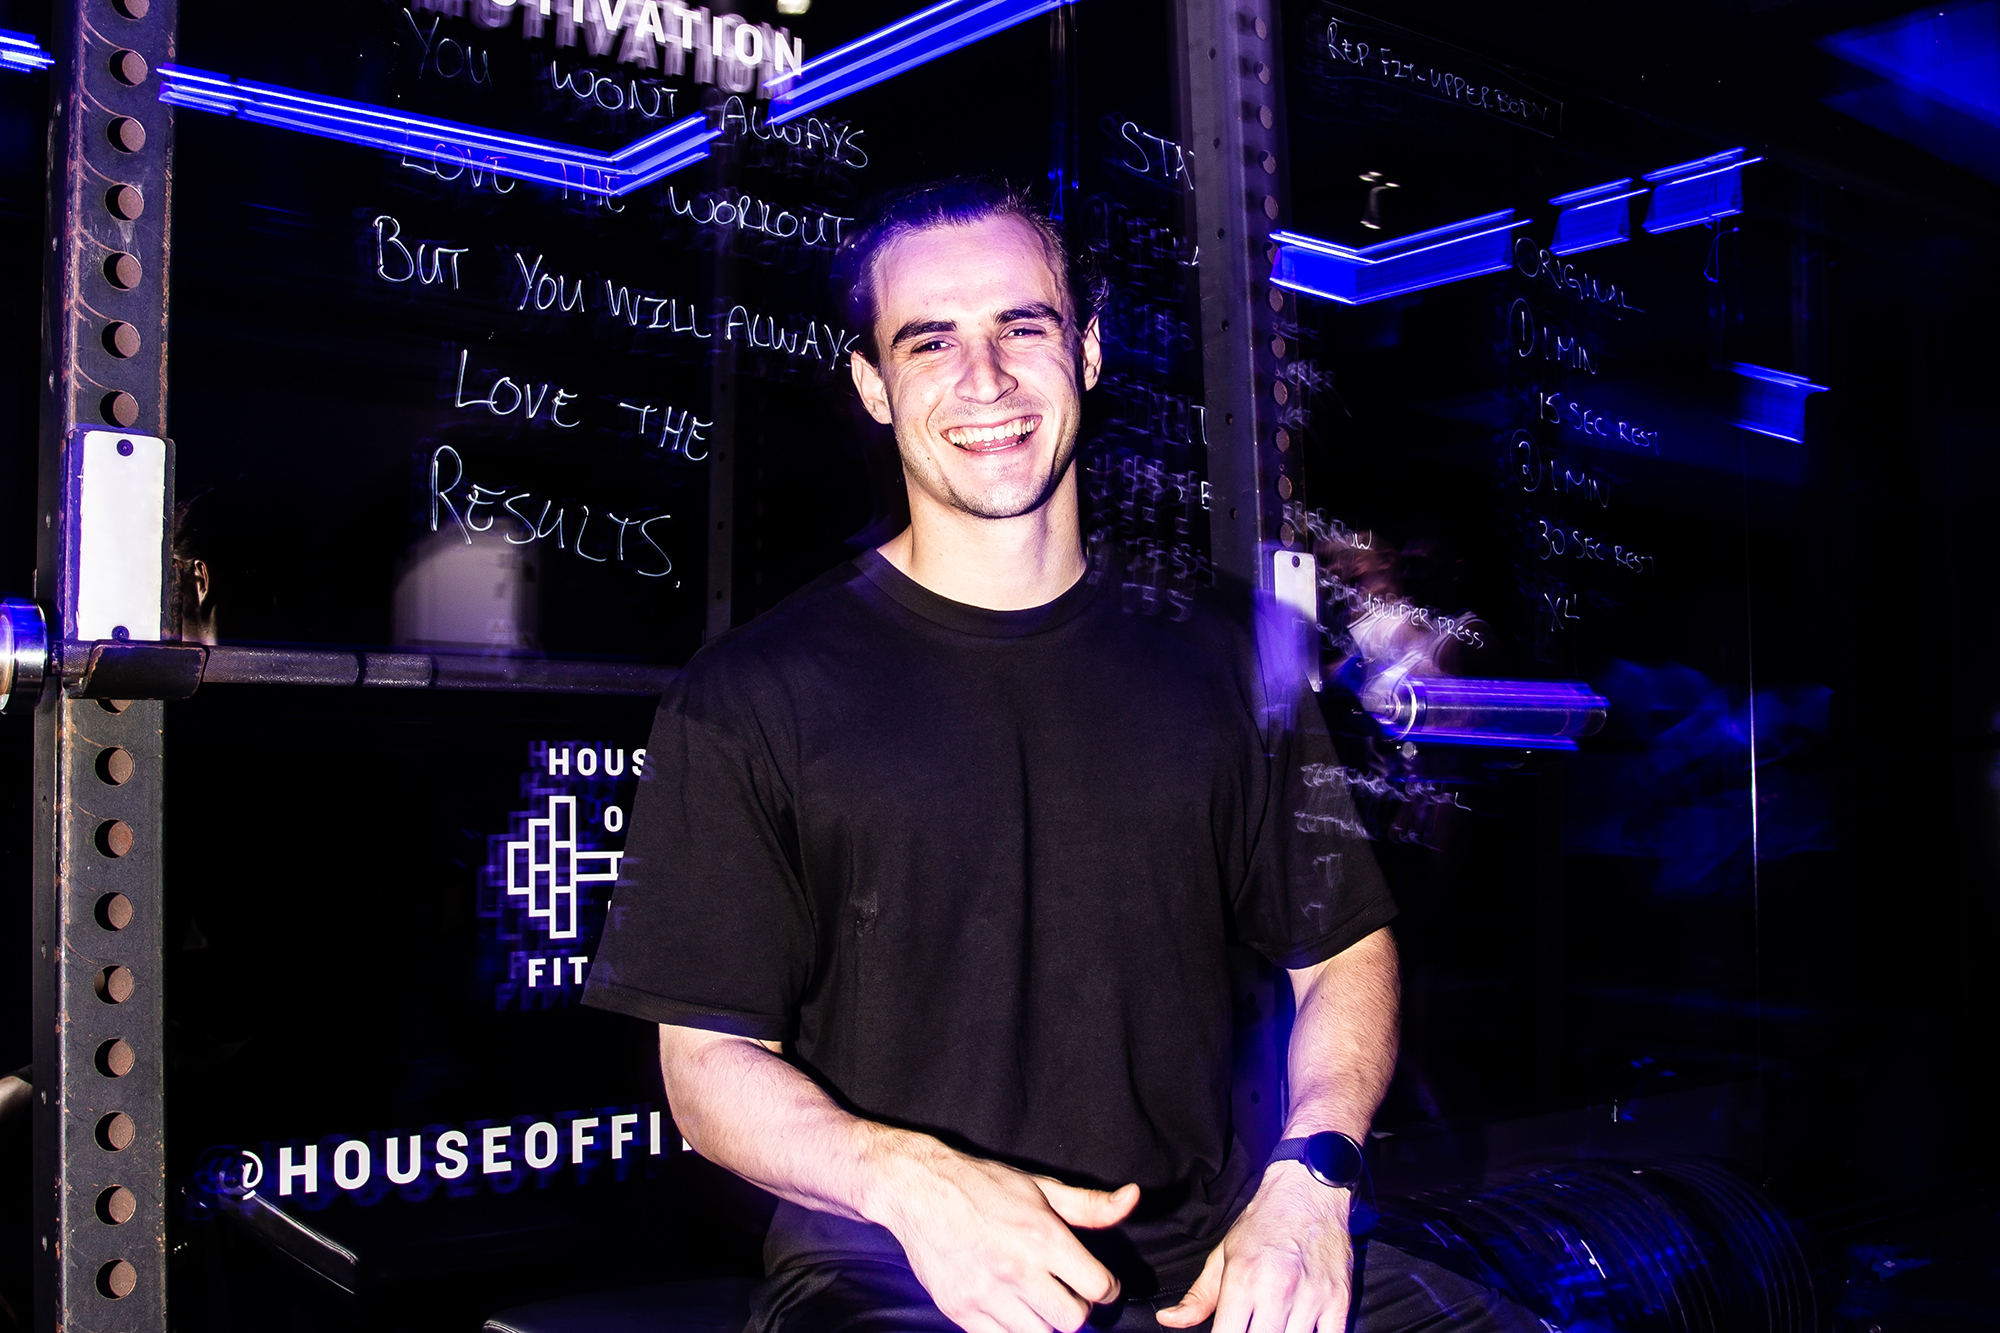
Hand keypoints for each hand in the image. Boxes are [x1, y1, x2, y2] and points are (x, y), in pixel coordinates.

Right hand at [879, 1143, 1138, 1332]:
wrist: (917, 1189)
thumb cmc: (983, 1185)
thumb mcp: (1040, 1187)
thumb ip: (1089, 1204)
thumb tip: (1133, 1198)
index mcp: (1042, 1235)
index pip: (1098, 1286)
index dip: (1106, 1288)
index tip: (1098, 1284)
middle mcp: (1017, 1268)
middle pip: (1073, 1319)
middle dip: (1078, 1308)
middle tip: (1067, 1292)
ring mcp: (986, 1294)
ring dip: (1046, 1323)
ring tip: (1038, 1301)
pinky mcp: (959, 1310)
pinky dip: (1013, 1332)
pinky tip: (1012, 1311)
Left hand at [1157, 1163, 1354, 1332]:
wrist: (1309, 1190)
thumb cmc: (1264, 1224)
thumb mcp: (1223, 1255)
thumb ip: (1198, 1296)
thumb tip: (1167, 1320)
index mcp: (1242, 1280)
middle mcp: (1276, 1290)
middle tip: (1249, 1330)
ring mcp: (1311, 1297)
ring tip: (1273, 1329)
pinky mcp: (1339, 1300)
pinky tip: (1301, 1332)